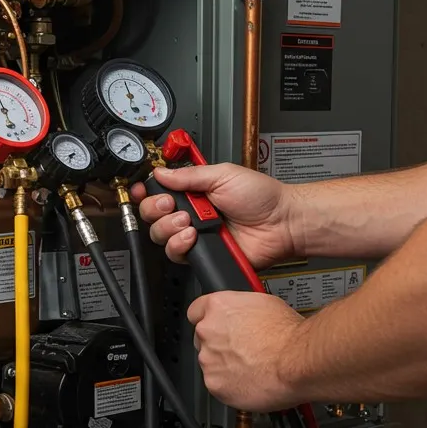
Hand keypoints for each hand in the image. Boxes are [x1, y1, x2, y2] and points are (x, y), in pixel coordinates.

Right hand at [133, 164, 299, 268]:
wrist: (281, 223)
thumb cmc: (262, 197)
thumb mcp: (223, 175)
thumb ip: (189, 175)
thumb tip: (161, 172)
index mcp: (194, 191)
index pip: (159, 192)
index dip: (147, 192)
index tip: (144, 190)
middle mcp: (191, 213)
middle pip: (153, 215)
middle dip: (155, 209)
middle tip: (171, 205)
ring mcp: (195, 235)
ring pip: (161, 236)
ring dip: (169, 226)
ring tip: (189, 221)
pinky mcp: (201, 255)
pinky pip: (176, 255)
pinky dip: (180, 245)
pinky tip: (193, 236)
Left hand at [188, 291, 304, 411]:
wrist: (298, 361)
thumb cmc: (289, 334)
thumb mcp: (265, 304)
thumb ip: (242, 310)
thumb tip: (244, 315)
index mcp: (218, 307)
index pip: (196, 311)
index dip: (208, 320)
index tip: (216, 327)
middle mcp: (207, 331)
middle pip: (203, 339)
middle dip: (219, 345)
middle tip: (242, 351)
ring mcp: (208, 359)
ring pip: (210, 364)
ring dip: (225, 367)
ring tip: (251, 368)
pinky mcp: (214, 384)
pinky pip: (218, 385)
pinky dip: (231, 386)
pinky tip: (250, 381)